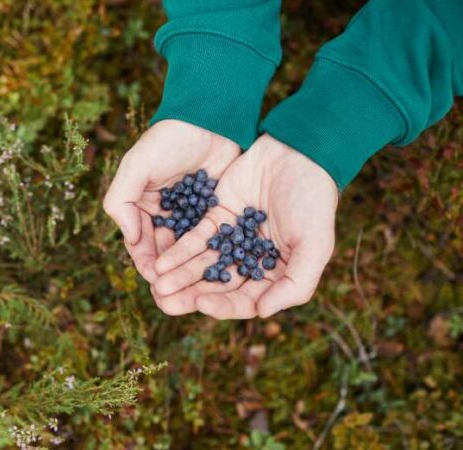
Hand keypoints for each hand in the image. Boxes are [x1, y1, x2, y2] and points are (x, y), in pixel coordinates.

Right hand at [103, 120, 239, 312]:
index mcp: (141, 206)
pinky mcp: (216, 213)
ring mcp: (191, 215)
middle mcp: (165, 215)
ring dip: (190, 274)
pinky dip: (212, 258)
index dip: (146, 265)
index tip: (156, 284)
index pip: (140, 244)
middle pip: (165, 254)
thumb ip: (121, 201)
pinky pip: (211, 241)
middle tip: (176, 300)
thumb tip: (128, 239)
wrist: (210, 117)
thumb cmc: (169, 139)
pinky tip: (219, 274)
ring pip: (188, 253)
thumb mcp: (136, 166)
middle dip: (169, 277)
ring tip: (198, 294)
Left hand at [152, 134, 337, 318]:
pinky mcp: (216, 219)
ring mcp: (231, 240)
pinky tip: (161, 263)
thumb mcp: (315, 244)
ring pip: (201, 266)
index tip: (201, 303)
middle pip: (217, 287)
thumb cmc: (313, 201)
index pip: (245, 300)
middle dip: (190, 296)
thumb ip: (296, 283)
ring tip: (157, 287)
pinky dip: (178, 253)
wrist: (297, 153)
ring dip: (179, 278)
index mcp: (275, 274)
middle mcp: (250, 262)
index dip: (223, 305)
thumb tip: (262, 312)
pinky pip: (194, 241)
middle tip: (165, 303)